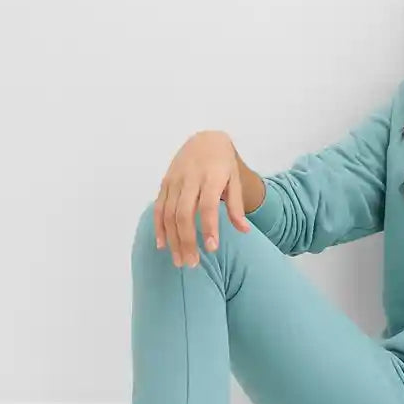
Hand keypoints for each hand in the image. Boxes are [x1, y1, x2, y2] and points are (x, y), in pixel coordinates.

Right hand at [154, 130, 249, 267]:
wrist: (205, 140)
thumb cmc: (223, 164)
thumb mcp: (235, 180)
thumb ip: (236, 206)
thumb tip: (244, 231)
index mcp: (211, 177)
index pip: (207, 205)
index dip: (208, 227)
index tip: (211, 249)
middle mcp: (190, 178)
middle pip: (184, 214)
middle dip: (186, 240)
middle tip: (192, 263)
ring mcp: (174, 181)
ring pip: (169, 214)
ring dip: (172, 239)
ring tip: (179, 260)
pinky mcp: (165, 183)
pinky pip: (159, 208)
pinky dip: (159, 227)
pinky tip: (162, 245)